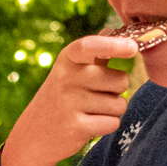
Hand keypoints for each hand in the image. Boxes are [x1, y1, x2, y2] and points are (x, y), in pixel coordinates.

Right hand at [0, 33, 145, 165]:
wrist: (34, 135)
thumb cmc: (61, 99)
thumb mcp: (71, 71)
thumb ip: (94, 53)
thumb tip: (112, 30)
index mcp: (67, 59)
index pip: (91, 46)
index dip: (113, 45)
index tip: (133, 48)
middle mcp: (66, 77)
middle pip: (120, 80)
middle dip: (116, 91)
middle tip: (94, 96)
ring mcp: (69, 102)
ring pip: (119, 104)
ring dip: (111, 111)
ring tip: (88, 112)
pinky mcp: (75, 126)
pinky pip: (112, 123)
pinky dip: (106, 126)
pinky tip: (87, 125)